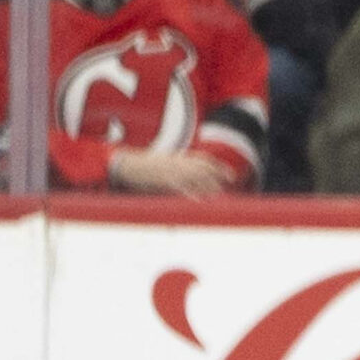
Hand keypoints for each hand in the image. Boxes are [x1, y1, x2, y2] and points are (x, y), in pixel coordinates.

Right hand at [110, 148, 233, 197]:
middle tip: (228, 186)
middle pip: (205, 169)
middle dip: (218, 177)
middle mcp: (180, 163)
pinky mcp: (165, 181)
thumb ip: (182, 167)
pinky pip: (182, 188)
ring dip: (209, 187)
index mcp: (180, 158)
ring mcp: (173, 172)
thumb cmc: (146, 166)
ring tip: (218, 195)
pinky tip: (201, 202)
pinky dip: (193, 194)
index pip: (206, 160)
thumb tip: (196, 176)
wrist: (128, 165)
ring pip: (197, 179)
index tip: (231, 176)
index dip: (220, 167)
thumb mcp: (167, 163)